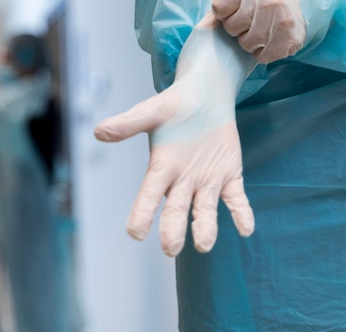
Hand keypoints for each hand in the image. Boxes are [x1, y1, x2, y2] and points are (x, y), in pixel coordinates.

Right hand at [94, 16, 254, 256]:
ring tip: (204, 244)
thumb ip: (128, 123)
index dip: (141, 214)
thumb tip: (99, 131)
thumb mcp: (150, 112)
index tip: (136, 233)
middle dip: (173, 230)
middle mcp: (183, 182)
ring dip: (205, 228)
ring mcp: (207, 182)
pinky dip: (241, 214)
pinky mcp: (230, 177)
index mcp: (162, 169)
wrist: (205, 97)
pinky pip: (236, 200)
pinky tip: (246, 228)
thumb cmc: (173, 107)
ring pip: (205, 211)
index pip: (148, 196)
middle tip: (171, 248)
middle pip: (176, 210)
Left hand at [212, 0, 305, 63]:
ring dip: (250, 41)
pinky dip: (262, 52)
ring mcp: (280, 24)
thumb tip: (208, 23)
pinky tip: (269, 41)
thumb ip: (228, 2)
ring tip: (261, 31)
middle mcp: (268, 4)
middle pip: (231, 28)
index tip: (234, 11)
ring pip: (246, 44)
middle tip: (250, 22)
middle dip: (238, 28)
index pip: (219, 7)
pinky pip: (261, 57)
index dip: (224, 13)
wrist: (302, 2)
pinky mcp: (289, 42)